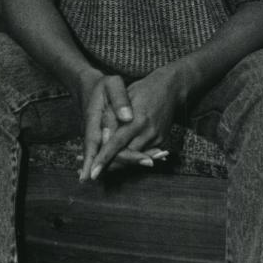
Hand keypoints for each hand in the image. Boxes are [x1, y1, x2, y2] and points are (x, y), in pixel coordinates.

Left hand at [80, 64, 186, 181]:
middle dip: (109, 165)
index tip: (92, 172)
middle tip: (94, 173)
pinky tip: (121, 157)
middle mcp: (148, 132)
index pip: (116, 144)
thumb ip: (112, 117)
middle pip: (126, 156)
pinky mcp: (161, 140)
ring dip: (119, 162)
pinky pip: (144, 154)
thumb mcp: (122, 99)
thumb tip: (101, 139)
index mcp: (137, 120)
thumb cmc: (142, 90)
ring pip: (134, 158)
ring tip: (103, 166)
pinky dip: (132, 157)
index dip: (103, 159)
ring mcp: (157, 138)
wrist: (170, 89)